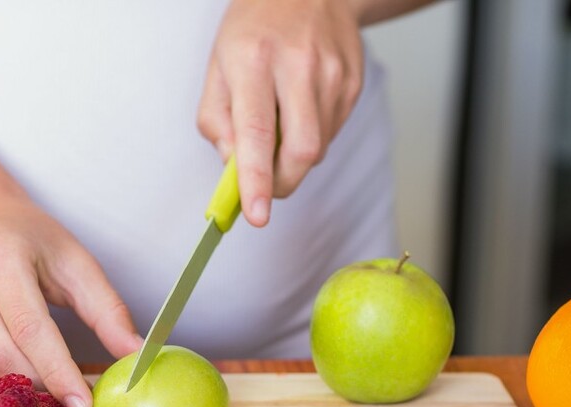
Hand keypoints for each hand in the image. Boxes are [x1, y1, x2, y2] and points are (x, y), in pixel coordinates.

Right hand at [0, 197, 142, 406]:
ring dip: (16, 394)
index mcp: (0, 259)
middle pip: (0, 356)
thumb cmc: (29, 240)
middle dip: (40, 387)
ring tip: (49, 398)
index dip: (58, 372)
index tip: (84, 405)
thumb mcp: (75, 261)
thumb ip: (107, 309)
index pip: (30, 328)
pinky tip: (20, 393)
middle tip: (72, 406)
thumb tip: (136, 355)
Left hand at [198, 0, 364, 227]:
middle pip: (301, 151)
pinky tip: (301, 108)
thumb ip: (217, 121)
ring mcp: (333, 73)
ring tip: (281, 123)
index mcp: (254, 59)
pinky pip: (332, 132)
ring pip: (318, 147)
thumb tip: (233, 168)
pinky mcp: (353, 82)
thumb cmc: (255, 29)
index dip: (256, 180)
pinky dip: (312, 136)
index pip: (256, 133)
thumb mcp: (218, 65)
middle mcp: (298, 65)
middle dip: (282, 182)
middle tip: (266, 187)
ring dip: (295, 157)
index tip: (256, 214)